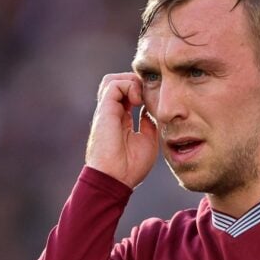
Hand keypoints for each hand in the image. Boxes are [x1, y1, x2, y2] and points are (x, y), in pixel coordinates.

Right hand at [84, 73, 159, 187]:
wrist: (115, 179)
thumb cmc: (130, 167)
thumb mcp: (147, 141)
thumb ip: (148, 123)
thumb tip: (149, 110)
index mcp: (120, 120)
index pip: (127, 95)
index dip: (142, 91)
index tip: (155, 101)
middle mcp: (111, 113)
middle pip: (119, 83)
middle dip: (136, 83)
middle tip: (149, 96)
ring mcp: (106, 111)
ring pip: (113, 80)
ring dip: (130, 82)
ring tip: (141, 97)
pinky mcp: (104, 110)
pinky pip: (113, 84)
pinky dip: (128, 86)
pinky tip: (138, 101)